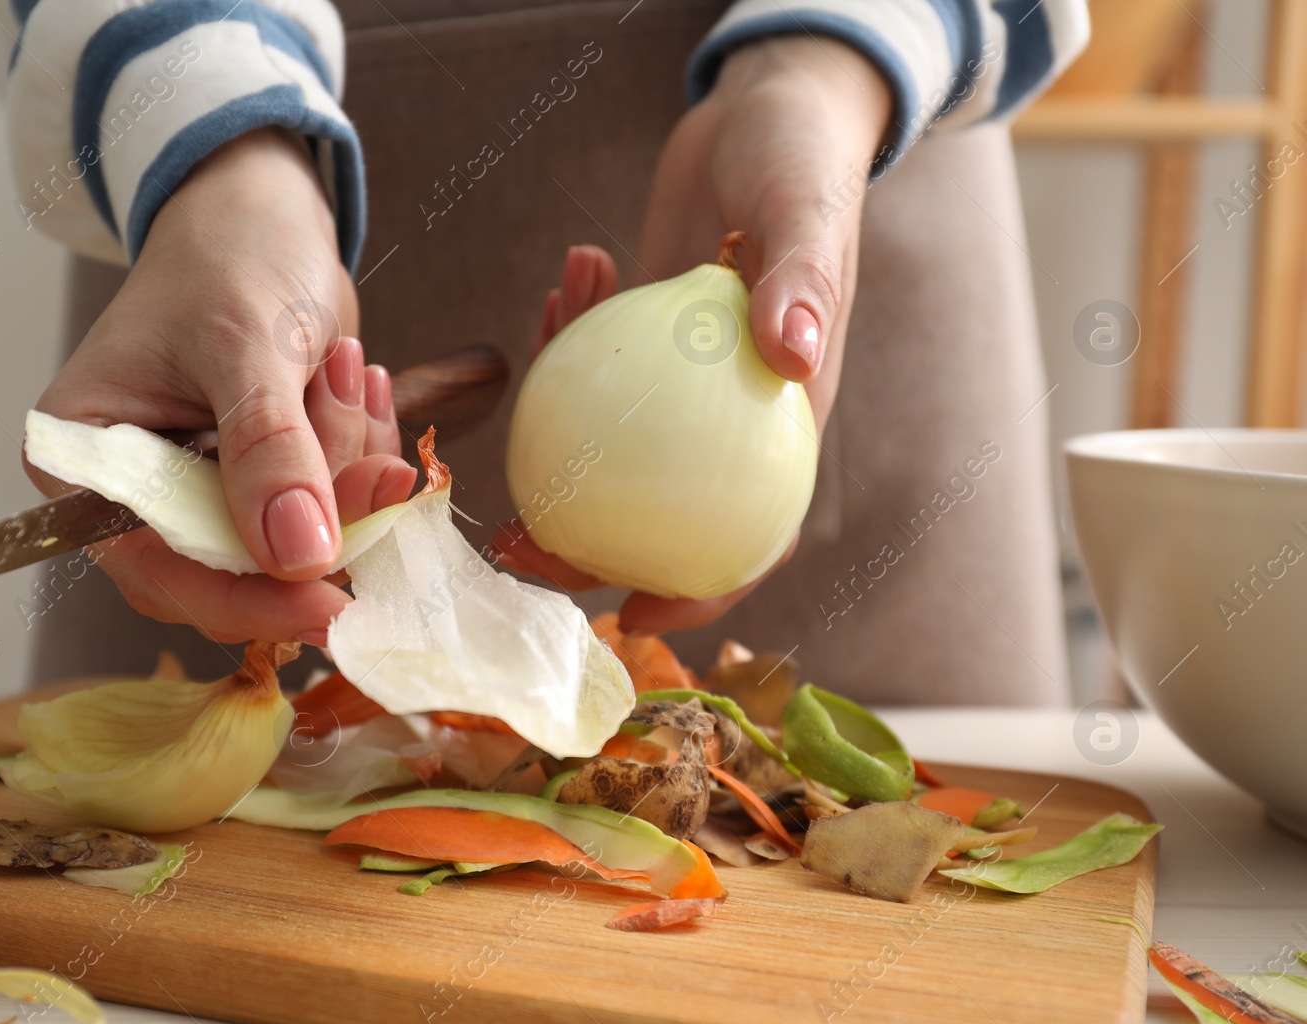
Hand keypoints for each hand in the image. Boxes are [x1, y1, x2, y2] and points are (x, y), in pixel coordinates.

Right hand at [26, 128, 414, 646]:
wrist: (265, 213)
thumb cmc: (228, 254)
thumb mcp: (245, 342)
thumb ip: (268, 448)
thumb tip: (298, 555)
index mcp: (87, 464)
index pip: (159, 571)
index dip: (245, 598)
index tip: (329, 599)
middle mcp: (138, 495)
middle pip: (236, 572)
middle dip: (318, 515)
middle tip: (379, 464)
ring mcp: (209, 494)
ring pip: (300, 546)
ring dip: (346, 466)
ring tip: (344, 368)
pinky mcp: (270, 486)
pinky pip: (335, 513)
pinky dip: (363, 458)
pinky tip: (356, 384)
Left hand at [495, 38, 889, 635]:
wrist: (775, 105)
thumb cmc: (805, 156)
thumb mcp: (808, 208)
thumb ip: (804, 280)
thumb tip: (794, 354)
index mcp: (787, 414)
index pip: (754, 531)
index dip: (705, 590)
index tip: (639, 617)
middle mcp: (729, 412)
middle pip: (658, 512)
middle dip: (587, 538)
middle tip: (515, 536)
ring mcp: (681, 379)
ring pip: (611, 441)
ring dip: (564, 419)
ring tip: (537, 335)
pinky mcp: (645, 336)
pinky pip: (596, 360)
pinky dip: (574, 328)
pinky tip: (566, 278)